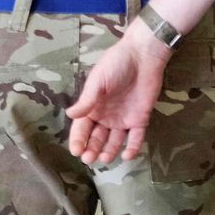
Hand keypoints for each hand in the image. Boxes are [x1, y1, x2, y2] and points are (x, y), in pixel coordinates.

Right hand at [64, 29, 170, 164]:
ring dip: (109, 151)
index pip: (82, 128)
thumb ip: (87, 100)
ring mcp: (123, 119)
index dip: (78, 140)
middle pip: (96, 138)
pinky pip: (136, 137)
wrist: (143, 56)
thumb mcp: (98, 81)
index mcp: (92, 107)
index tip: (76, 151)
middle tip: (89, 158)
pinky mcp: (140, 118)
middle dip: (91, 149)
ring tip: (104, 159)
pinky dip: (132, 147)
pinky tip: (126, 156)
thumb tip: (70, 115)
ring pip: (114, 140)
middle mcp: (106, 116)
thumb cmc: (116, 65)